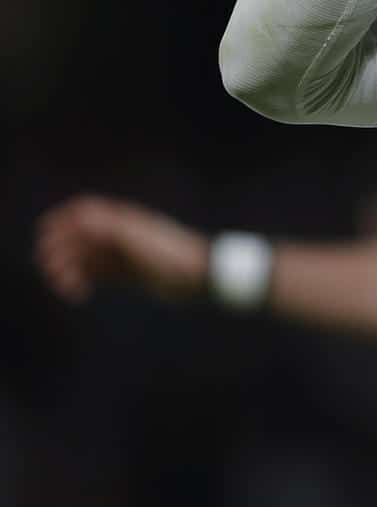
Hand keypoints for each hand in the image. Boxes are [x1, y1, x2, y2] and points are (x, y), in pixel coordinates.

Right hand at [36, 196, 210, 303]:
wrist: (201, 277)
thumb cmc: (172, 254)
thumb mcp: (138, 240)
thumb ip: (108, 228)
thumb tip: (78, 218)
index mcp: (121, 219)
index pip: (81, 212)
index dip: (60, 221)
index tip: (46, 237)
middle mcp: (118, 235)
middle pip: (77, 237)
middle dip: (59, 251)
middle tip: (52, 270)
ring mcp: (122, 255)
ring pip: (83, 259)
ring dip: (67, 270)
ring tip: (66, 288)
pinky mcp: (126, 275)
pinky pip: (95, 275)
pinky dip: (81, 282)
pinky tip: (80, 294)